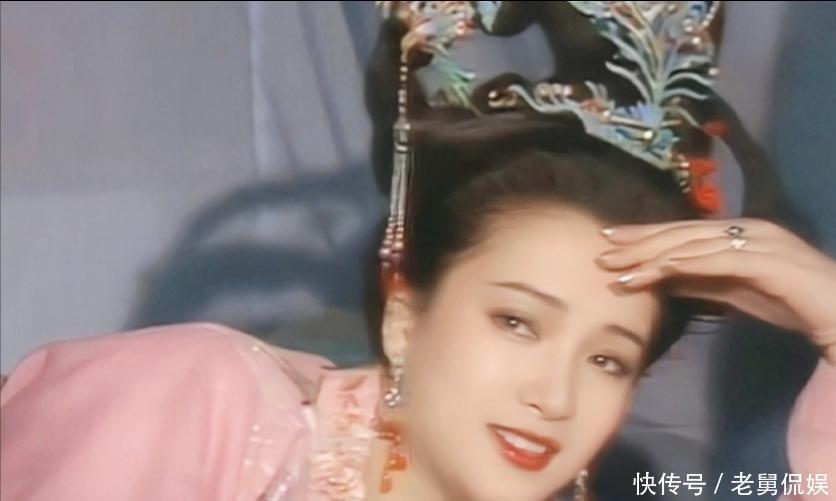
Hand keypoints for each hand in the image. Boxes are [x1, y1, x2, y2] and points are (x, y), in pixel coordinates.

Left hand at [596, 218, 835, 365]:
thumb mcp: (731, 291)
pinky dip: (689, 263)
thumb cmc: (788, 300)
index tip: (609, 242)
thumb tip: (660, 279)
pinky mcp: (768, 261)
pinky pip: (721, 260)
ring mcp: (757, 241)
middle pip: (681, 233)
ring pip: (694, 244)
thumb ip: (698, 282)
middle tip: (602, 251)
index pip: (681, 232)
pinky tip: (662, 269)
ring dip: (654, 256)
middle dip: (639, 243)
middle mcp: (744, 228)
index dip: (644, 237)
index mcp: (735, 232)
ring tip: (621, 268)